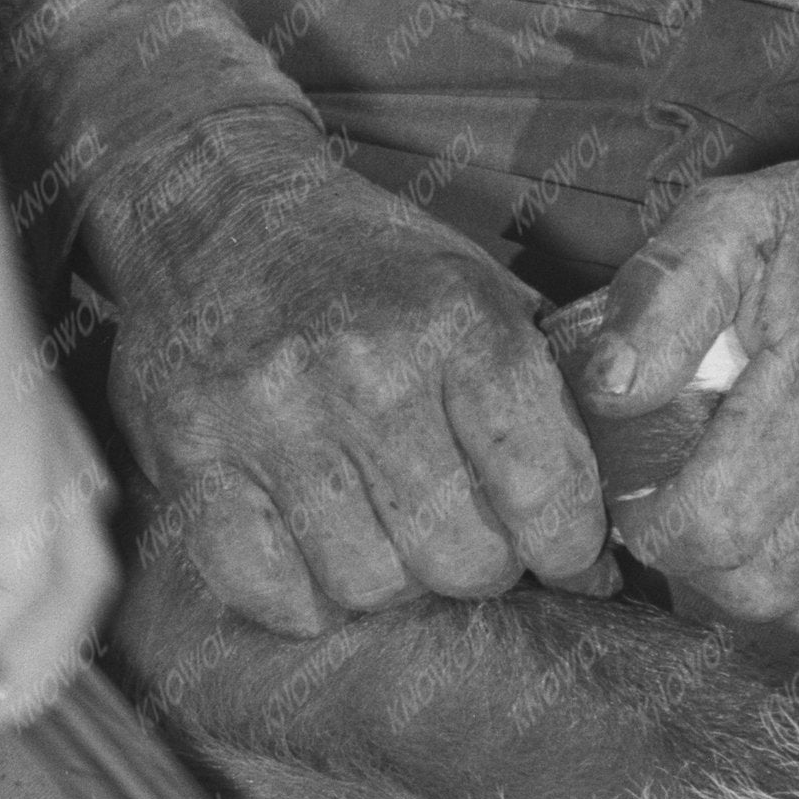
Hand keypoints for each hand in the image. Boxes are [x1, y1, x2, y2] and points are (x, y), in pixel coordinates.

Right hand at [104, 155, 604, 633]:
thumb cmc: (363, 259)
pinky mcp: (190, 452)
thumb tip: (607, 529)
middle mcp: (364, 367)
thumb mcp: (476, 285)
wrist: (214, 202)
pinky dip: (305, 597)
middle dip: (480, 564)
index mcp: (454, 319)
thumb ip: (545, 389)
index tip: (569, 559)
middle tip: (467, 534)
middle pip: (462, 558)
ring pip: (369, 586)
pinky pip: (271, 591)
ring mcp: (268, 415)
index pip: (545, 491)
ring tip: (387, 531)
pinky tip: (317, 554)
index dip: (570, 549)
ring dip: (390, 580)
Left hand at [587, 35, 798, 645]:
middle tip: (691, 515)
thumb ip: (660, 303)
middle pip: (766, 592)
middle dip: (702, 569)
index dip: (656, 534)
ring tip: (759, 522)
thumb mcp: (733, 218)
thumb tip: (607, 395)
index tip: (646, 502)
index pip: (714, 535)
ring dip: (776, 587)